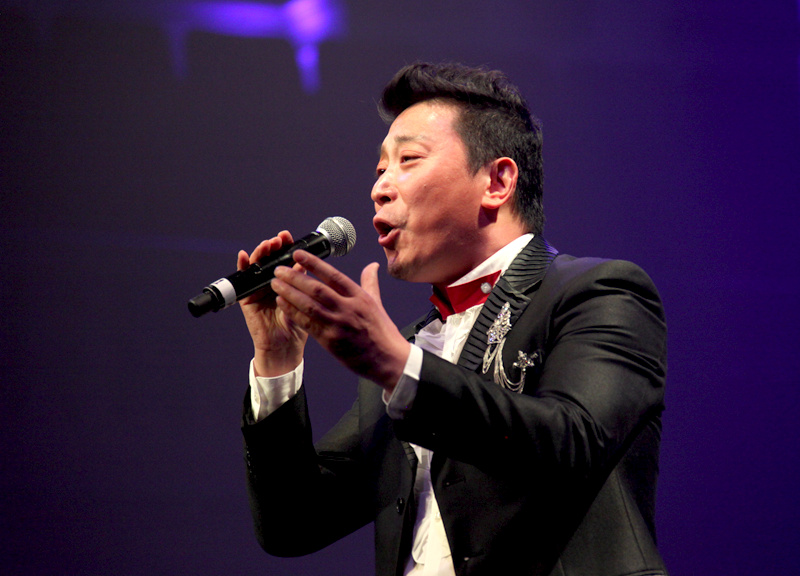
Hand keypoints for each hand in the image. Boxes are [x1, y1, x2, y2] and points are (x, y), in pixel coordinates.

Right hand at [237, 231, 307, 376]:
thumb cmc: (297, 326)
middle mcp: (271, 283)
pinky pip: (242, 281)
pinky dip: (241, 267)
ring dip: (260, 253)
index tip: (289, 237)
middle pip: (269, 259)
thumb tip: (304, 263)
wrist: (286, 347)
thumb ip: (302, 283)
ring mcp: (258, 289)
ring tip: (266, 246)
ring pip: (256, 266)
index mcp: (286, 282)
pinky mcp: (247, 298)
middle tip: (278, 240)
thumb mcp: (304, 301)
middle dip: (273, 247)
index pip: (284, 259)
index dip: (285, 247)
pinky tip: (243, 256)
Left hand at [270, 250, 410, 391]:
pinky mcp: (331, 341)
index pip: (333, 275)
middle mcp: (348, 308)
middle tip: (279, 270)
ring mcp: (339, 325)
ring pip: (309, 305)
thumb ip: (370, 282)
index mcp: (359, 296)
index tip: (297, 254)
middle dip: (295, 277)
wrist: (388, 359)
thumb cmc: (382, 332)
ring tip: (275, 284)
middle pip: (317, 288)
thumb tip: (372, 265)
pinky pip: (308, 324)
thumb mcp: (376, 303)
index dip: (314, 263)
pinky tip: (282, 304)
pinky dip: (293, 312)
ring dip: (289, 293)